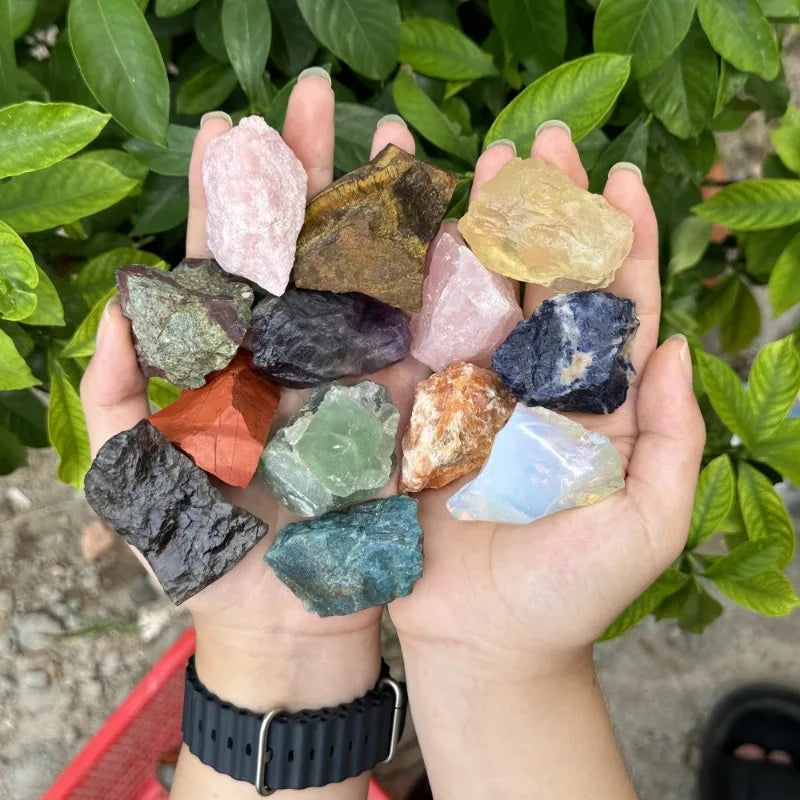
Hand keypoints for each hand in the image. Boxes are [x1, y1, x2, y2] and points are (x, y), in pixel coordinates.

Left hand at [79, 73, 401, 798]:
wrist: (289, 624)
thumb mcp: (136, 481)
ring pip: (370, 277)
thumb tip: (118, 302)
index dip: (231, 196)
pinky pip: (423, 337)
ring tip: (396, 135)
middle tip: (317, 96)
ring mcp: (357, 377)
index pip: (231, 263)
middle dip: (308, 171)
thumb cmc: (208, 559)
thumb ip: (117, 392)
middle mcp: (298, 356)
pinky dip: (438, 280)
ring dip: (382, 207)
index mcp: (233, 362)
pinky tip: (454, 221)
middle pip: (303, 249)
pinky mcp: (406, 410)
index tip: (233, 127)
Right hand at [384, 126, 705, 798]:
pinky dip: (409, 284)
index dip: (622, 241)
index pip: (613, 307)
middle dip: (544, 208)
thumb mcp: (647, 527)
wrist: (482, 645)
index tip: (624, 176)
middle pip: (539, 281)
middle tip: (540, 138)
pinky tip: (406, 229)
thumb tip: (678, 347)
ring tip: (476, 160)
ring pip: (474, 294)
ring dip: (476, 226)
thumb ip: (670, 440)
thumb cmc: (569, 597)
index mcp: (589, 402)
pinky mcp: (409, 414)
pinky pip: (410, 340)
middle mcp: (527, 385)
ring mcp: (465, 393)